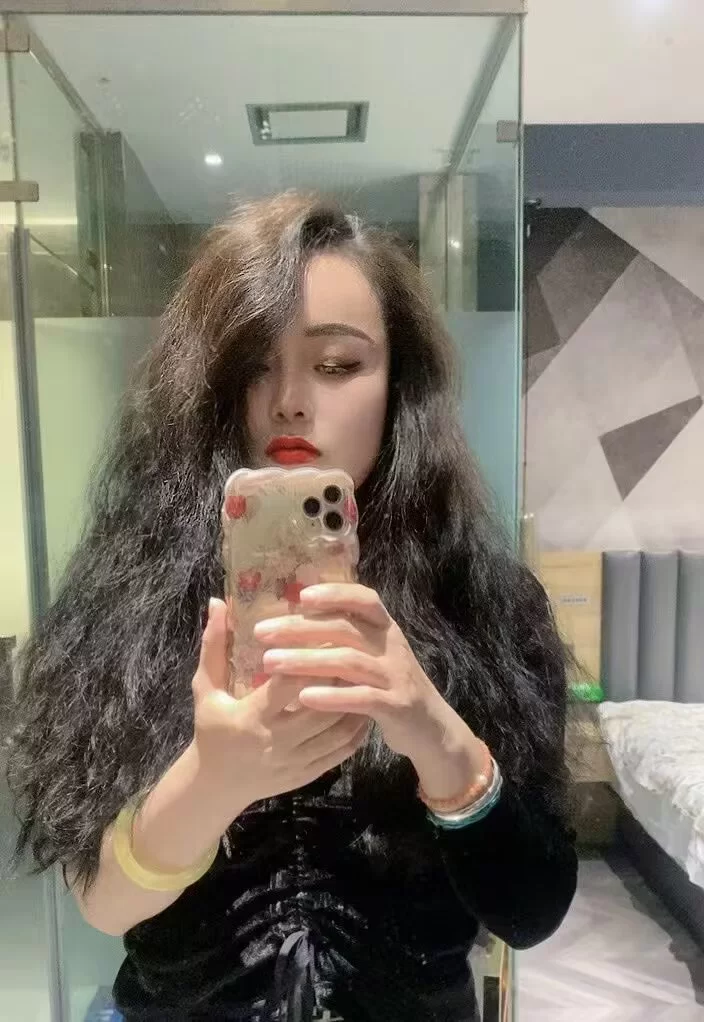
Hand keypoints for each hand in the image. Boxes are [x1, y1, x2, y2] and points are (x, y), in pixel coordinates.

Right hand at [191, 599, 367, 808]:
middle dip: (340, 680)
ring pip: (337, 731)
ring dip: (354, 703)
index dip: (311, 660)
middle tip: (356, 653)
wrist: (214, 786)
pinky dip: (356, 730)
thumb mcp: (205, 688)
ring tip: (364, 677)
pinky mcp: (307, 775)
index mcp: (251, 717)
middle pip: (321, 706)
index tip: (327, 636)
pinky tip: (361, 706)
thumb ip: (213, 645)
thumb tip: (217, 602)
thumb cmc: (211, 729)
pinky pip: (341, 753)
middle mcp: (276, 741)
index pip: (290, 684)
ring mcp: (294, 761)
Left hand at [254, 584, 487, 800]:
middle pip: (344, 629)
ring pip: (348, 661)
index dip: (335, 593)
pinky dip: (331, 696)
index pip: (364, 599)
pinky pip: (361, 698)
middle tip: (261, 632)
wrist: (431, 729)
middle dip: (300, 628)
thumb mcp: (375, 657)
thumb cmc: (390, 688)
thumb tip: (296, 620)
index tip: (300, 595)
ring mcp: (396, 676)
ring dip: (305, 660)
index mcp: (385, 629)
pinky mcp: (396, 706)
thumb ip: (346, 639)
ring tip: (269, 663)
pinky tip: (302, 698)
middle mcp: (392, 646)